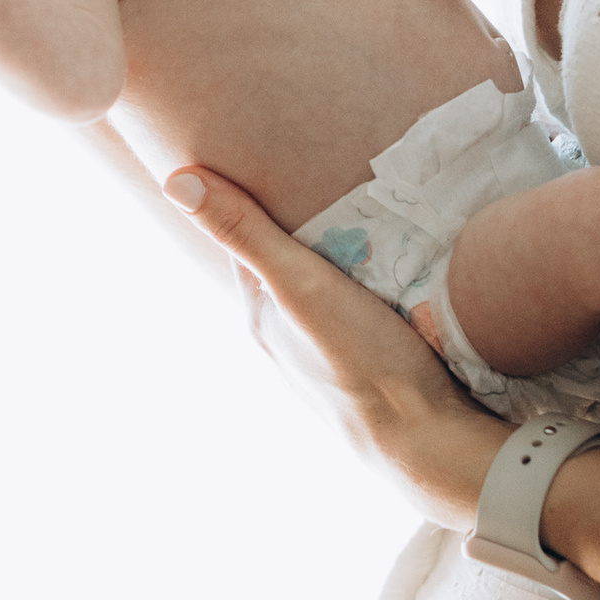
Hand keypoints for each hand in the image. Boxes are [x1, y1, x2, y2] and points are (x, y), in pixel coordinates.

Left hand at [160, 164, 501, 528]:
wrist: (424, 440)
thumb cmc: (359, 359)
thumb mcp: (301, 283)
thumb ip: (246, 233)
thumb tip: (175, 180)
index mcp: (260, 315)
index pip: (247, 241)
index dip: (257, 201)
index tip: (275, 159)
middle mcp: (283, 338)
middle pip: (283, 265)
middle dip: (300, 228)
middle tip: (330, 180)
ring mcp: (324, 356)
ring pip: (320, 291)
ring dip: (335, 259)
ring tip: (365, 220)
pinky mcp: (364, 366)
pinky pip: (354, 313)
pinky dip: (364, 286)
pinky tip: (389, 275)